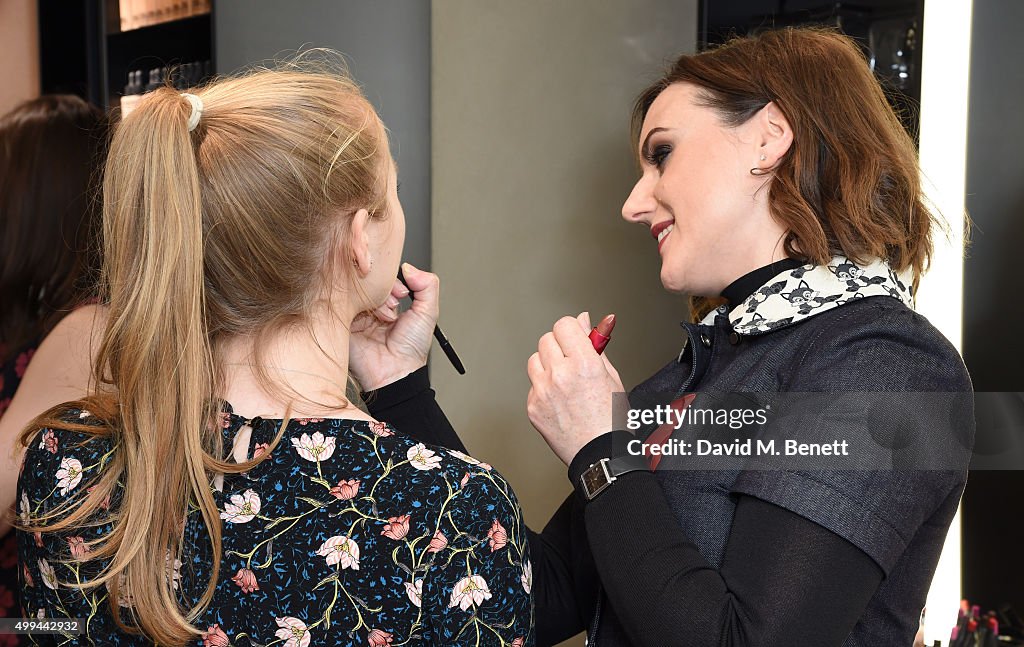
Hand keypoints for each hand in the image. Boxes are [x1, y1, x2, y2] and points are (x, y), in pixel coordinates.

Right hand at [349, 263, 439, 390]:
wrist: (396, 373)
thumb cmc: (411, 349)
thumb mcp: (428, 313)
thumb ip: (428, 286)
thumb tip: (410, 267)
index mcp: (387, 306)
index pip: (384, 280)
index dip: (394, 281)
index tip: (404, 292)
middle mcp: (369, 308)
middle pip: (370, 282)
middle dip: (385, 290)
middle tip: (394, 304)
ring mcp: (355, 314)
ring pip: (359, 291)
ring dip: (375, 301)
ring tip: (384, 317)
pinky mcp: (342, 322)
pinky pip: (344, 303)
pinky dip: (359, 306)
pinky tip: (370, 318)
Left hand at [527, 312, 625, 464]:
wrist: (600, 455)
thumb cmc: (611, 421)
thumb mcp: (612, 376)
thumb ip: (595, 346)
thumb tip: (586, 321)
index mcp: (585, 364)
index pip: (564, 325)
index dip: (572, 330)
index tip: (576, 337)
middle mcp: (561, 375)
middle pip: (547, 339)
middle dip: (559, 345)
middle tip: (571, 359)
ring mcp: (543, 392)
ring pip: (535, 359)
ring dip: (547, 364)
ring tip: (564, 380)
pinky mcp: (533, 407)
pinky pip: (533, 385)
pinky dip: (543, 388)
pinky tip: (559, 399)